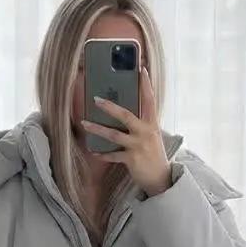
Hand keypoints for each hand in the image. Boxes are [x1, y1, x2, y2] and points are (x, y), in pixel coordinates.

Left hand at [80, 65, 171, 196]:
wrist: (161, 178)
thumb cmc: (153, 154)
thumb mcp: (151, 135)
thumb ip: (141, 123)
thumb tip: (122, 111)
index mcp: (152, 123)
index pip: (150, 99)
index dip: (146, 84)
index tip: (141, 68)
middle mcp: (145, 132)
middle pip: (126, 115)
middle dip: (110, 107)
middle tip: (95, 98)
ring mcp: (138, 146)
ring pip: (114, 135)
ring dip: (97, 129)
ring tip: (84, 123)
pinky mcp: (132, 159)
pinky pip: (113, 155)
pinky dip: (102, 153)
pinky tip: (93, 150)